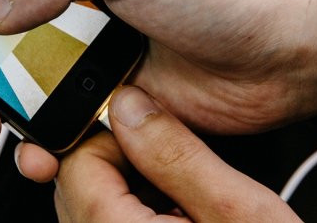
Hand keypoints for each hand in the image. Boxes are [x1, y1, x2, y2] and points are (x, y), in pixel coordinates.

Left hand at [55, 85, 301, 221]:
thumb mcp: (239, 211)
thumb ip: (176, 154)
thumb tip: (131, 106)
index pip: (77, 164)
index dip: (114, 137)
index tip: (153, 134)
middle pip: (77, 185)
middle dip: (122, 163)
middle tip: (176, 170)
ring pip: (88, 207)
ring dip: (127, 189)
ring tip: (180, 202)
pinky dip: (131, 214)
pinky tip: (173, 220)